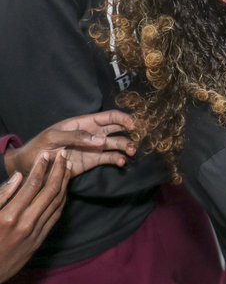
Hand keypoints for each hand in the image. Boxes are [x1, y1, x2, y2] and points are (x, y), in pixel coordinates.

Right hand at [0, 152, 69, 282]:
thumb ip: (1, 195)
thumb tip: (19, 176)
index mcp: (9, 216)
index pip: (32, 185)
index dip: (41, 168)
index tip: (46, 154)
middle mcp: (26, 224)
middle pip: (50, 191)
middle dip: (58, 170)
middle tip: (63, 155)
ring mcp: (35, 233)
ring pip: (57, 202)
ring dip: (64, 182)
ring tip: (67, 166)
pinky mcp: (40, 240)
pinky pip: (55, 216)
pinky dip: (62, 199)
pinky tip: (64, 189)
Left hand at [5, 110, 135, 179]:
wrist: (30, 166)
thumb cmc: (39, 146)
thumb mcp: (53, 137)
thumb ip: (76, 137)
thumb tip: (101, 141)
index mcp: (83, 123)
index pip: (108, 117)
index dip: (122, 119)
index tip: (132, 125)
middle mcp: (92, 134)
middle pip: (116, 129)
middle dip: (129, 132)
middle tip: (137, 139)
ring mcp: (93, 148)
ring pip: (115, 144)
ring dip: (125, 146)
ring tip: (131, 152)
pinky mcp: (92, 161)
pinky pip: (109, 159)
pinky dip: (117, 160)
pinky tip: (121, 162)